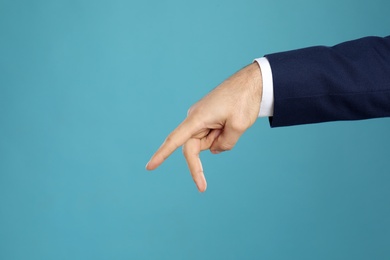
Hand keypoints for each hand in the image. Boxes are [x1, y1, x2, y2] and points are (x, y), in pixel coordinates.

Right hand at [145, 62, 262, 191]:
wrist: (251, 81)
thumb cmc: (244, 100)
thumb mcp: (239, 126)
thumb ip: (225, 144)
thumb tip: (214, 150)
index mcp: (197, 119)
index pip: (175, 140)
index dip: (161, 154)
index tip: (149, 167)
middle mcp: (195, 119)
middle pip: (192, 149)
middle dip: (198, 166)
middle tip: (202, 188)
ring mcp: (201, 119)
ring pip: (205, 143)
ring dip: (219, 141)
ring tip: (232, 124)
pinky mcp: (208, 118)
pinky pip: (211, 136)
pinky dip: (221, 136)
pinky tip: (230, 123)